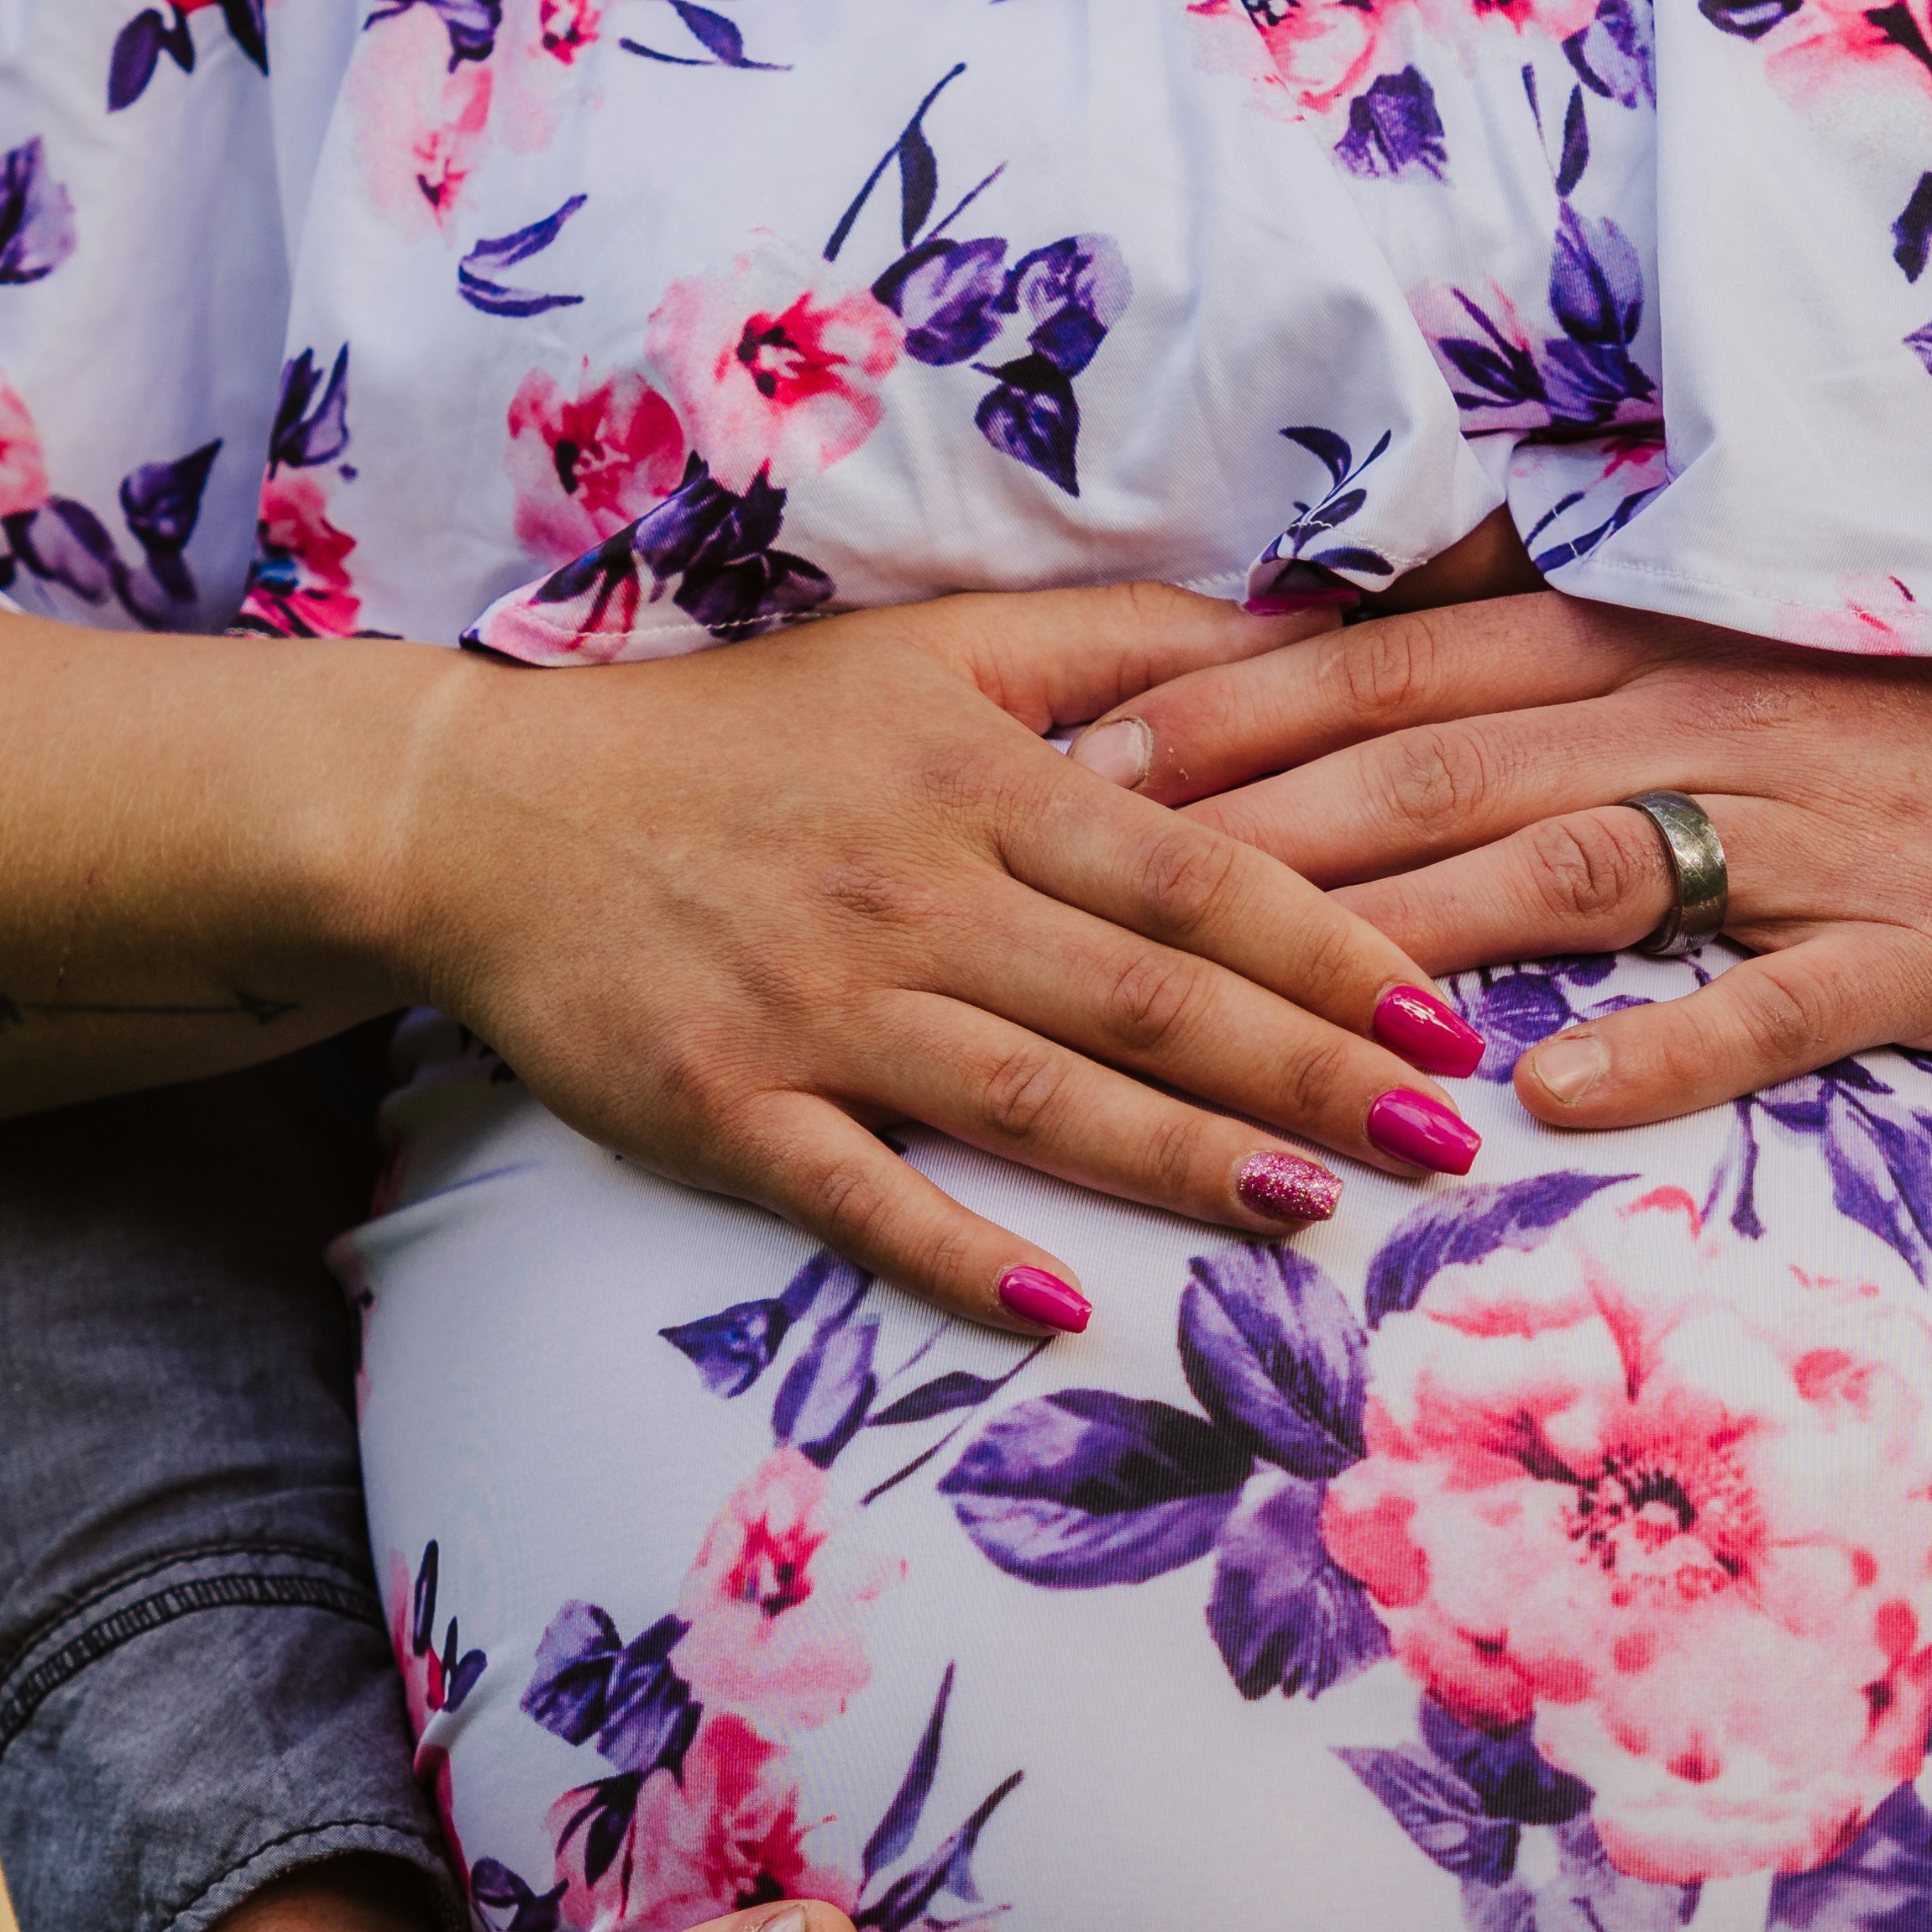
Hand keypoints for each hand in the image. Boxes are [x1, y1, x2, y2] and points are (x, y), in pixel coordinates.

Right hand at [381, 585, 1497, 1336]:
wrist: (486, 809)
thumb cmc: (733, 735)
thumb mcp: (930, 647)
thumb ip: (1118, 644)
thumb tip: (1301, 627)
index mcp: (978, 783)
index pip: (1198, 879)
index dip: (1334, 953)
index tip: (1445, 1025)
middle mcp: (915, 897)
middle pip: (1148, 999)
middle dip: (1309, 1076)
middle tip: (1442, 1146)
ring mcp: (817, 1012)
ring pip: (1034, 1097)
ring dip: (1181, 1162)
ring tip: (1310, 1212)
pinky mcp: (720, 1108)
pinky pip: (857, 1196)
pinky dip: (954, 1252)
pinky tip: (1059, 1304)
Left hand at [1079, 595, 1931, 1130]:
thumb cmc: (1931, 711)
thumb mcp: (1729, 640)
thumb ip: (1548, 642)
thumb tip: (1354, 622)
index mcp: (1637, 638)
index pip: (1385, 667)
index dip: (1222, 713)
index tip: (1066, 765)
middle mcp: (1698, 715)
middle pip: (1433, 769)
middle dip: (1245, 828)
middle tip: (1078, 890)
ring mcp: (1805, 832)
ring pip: (1566, 872)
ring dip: (1409, 942)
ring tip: (1257, 1006)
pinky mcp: (1908, 944)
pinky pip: (1766, 995)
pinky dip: (1656, 1043)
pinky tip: (1543, 1101)